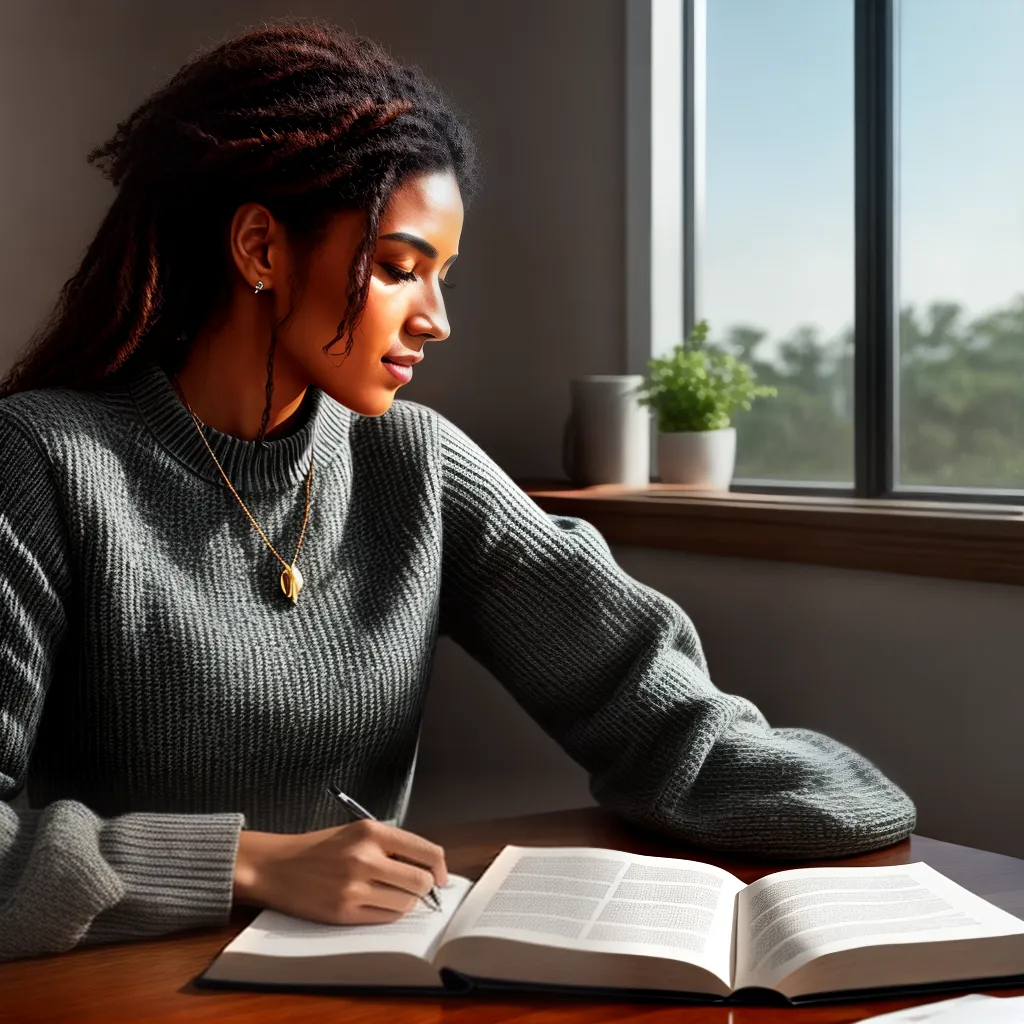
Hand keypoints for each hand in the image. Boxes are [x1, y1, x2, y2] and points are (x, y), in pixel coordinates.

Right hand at [232, 819, 448, 924]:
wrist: (276, 866)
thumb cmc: (319, 849)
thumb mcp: (356, 833)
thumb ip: (390, 845)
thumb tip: (428, 867)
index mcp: (371, 832)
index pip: (426, 851)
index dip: (440, 867)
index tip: (441, 876)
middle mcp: (364, 858)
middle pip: (421, 881)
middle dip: (425, 888)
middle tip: (417, 889)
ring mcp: (354, 887)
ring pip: (406, 903)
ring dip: (405, 902)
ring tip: (390, 894)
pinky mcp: (344, 912)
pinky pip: (385, 918)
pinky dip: (388, 914)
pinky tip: (376, 904)